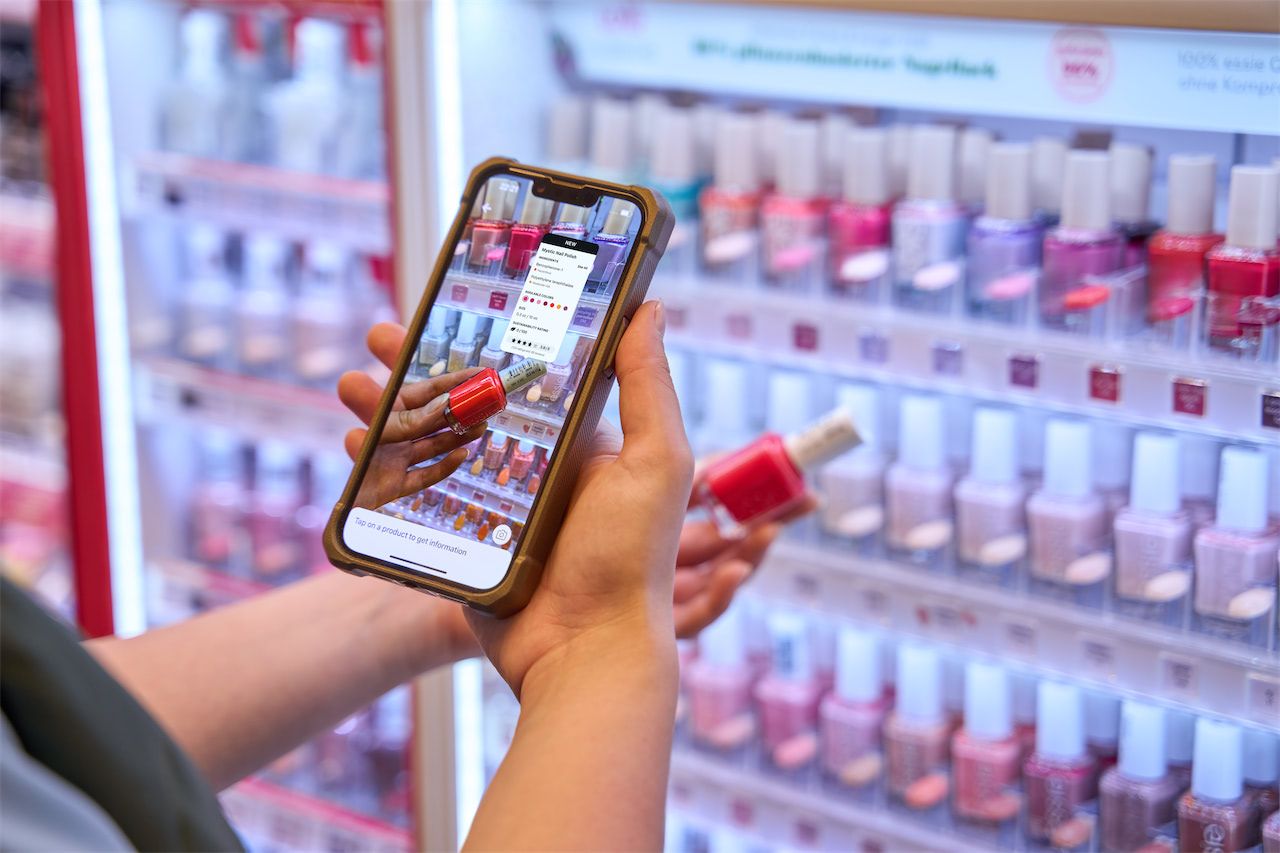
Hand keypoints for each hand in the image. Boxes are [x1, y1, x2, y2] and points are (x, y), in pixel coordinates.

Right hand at [335, 316, 801, 678]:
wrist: (584, 652)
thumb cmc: (630, 560)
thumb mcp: (655, 463)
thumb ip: (649, 387)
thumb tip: (650, 308)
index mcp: (577, 443)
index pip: (525, 374)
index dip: (488, 337)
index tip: (454, 302)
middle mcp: (533, 469)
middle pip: (464, 403)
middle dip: (419, 368)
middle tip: (379, 335)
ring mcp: (492, 508)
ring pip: (429, 444)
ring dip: (388, 412)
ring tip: (350, 384)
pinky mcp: (461, 544)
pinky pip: (414, 498)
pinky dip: (381, 471)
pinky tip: (353, 447)